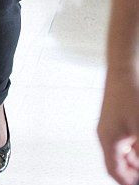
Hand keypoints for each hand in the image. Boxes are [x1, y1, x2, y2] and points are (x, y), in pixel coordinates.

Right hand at [98, 70, 138, 184]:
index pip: (114, 171)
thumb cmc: (129, 93)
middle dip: (133, 170)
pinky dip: (135, 147)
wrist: (124, 69)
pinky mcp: (117, 118)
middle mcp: (107, 134)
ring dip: (136, 159)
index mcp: (107, 139)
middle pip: (119, 163)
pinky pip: (126, 140)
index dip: (126, 182)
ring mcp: (111, 125)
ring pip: (124, 152)